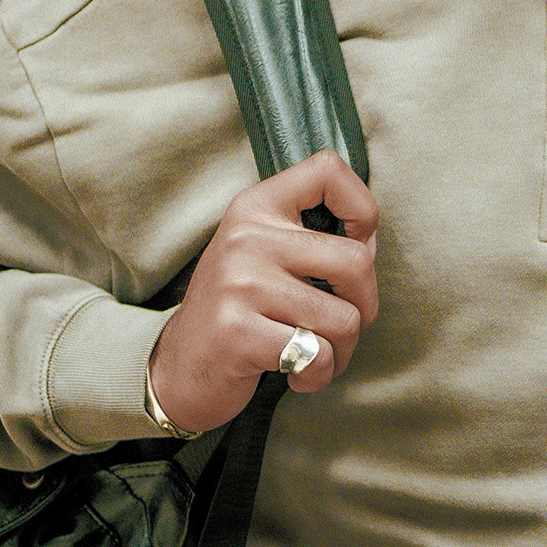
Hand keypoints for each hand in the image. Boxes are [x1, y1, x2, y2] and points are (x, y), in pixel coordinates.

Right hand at [146, 150, 378, 434]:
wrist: (178, 371)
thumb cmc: (239, 312)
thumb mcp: (264, 256)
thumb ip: (311, 238)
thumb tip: (368, 243)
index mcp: (255, 207)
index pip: (327, 170)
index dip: (362, 209)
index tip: (356, 245)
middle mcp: (246, 238)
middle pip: (356, 261)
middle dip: (365, 307)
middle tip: (341, 327)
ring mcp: (240, 284)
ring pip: (344, 320)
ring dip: (341, 352)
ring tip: (314, 356)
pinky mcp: (238, 333)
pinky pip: (317, 356)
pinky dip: (318, 376)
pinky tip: (295, 376)